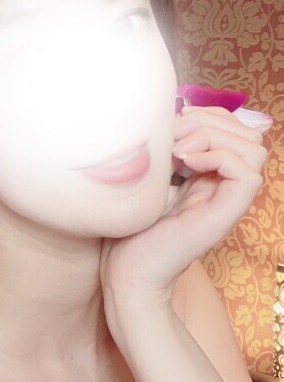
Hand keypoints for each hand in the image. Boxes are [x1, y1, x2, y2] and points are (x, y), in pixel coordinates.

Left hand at [99, 105, 267, 308]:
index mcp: (209, 174)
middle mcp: (224, 185)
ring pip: (254, 147)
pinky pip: (248, 173)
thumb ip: (169, 149)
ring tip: (179, 152)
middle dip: (210, 120)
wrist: (126, 268)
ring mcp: (228, 200)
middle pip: (248, 132)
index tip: (172, 123)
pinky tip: (185, 164)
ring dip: (214, 137)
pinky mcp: (226, 214)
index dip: (208, 114)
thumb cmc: (131, 227)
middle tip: (174, 138)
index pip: (233, 127)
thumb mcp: (150, 175)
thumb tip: (177, 113)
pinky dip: (218, 157)